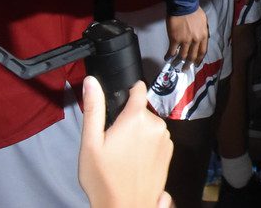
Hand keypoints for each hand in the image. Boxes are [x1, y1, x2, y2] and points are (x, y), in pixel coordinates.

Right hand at [77, 76, 172, 207]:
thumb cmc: (103, 178)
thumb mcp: (90, 143)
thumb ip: (94, 109)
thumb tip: (92, 81)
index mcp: (136, 117)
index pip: (138, 89)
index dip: (128, 91)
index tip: (118, 102)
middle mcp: (156, 124)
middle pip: (141, 111)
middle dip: (128, 120)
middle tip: (113, 141)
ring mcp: (165, 139)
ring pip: (149, 125)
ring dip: (138, 133)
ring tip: (123, 154)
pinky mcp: (169, 153)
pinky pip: (157, 139)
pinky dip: (147, 144)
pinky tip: (134, 161)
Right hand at [165, 7, 208, 66]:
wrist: (183, 5)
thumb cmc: (194, 11)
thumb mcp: (204, 22)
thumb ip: (204, 31)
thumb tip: (204, 38)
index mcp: (203, 36)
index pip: (202, 51)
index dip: (199, 59)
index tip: (196, 64)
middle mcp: (195, 40)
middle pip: (192, 56)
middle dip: (188, 64)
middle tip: (185, 69)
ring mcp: (185, 41)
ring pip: (182, 56)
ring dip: (178, 62)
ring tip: (175, 65)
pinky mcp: (175, 39)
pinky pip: (172, 51)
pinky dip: (169, 56)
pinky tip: (167, 58)